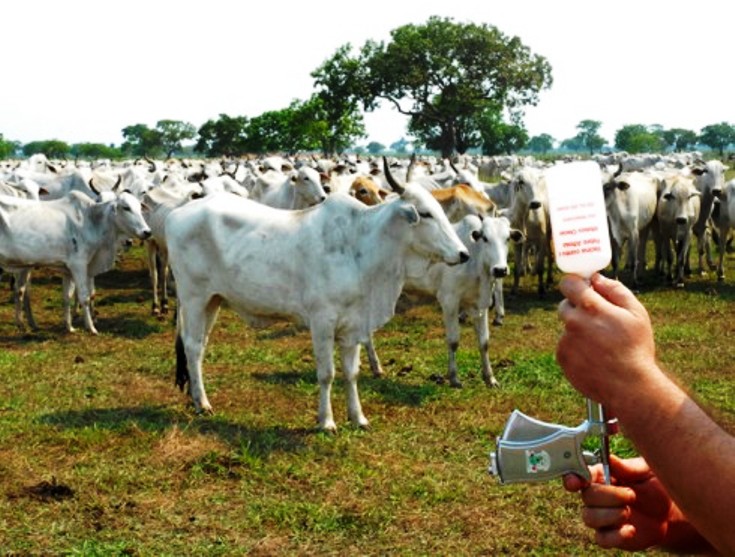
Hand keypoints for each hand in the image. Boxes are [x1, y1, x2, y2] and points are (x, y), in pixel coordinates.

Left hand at [556, 273, 656, 409]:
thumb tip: (597, 278)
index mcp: (591, 307)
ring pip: (568, 327)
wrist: (629, 387)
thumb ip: (615, 290)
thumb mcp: (637, 314)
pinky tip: (594, 357)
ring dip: (579, 330)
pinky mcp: (561, 357)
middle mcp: (573, 322)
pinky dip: (576, 348)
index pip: (568, 283)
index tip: (582, 288)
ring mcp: (565, 341)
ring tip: (602, 345)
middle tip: (598, 320)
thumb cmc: (636, 348)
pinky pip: (566, 345)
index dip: (575, 284)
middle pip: (566, 305)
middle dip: (578, 309)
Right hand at [563, 456, 678, 550]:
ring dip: (611, 516)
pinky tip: (631, 530)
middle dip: (609, 496)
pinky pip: (601, 539)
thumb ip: (626, 467)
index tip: (577, 483)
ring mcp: (601, 517)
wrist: (668, 512)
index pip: (577, 475)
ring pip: (589, 518)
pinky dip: (615, 536)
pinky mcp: (609, 535)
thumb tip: (609, 458)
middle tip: (631, 495)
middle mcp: (596, 496)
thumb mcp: (645, 472)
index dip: (572, 479)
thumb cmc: (654, 485)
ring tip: (630, 512)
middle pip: (586, 497)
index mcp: (600, 475)